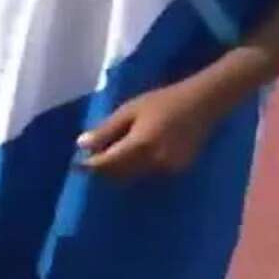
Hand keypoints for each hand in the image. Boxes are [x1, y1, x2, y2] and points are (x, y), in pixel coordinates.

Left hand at [77, 81, 219, 178]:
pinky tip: (129, 160)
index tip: (76, 165)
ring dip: (118, 172)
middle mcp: (154, 163)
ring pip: (134, 177)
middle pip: (120, 175)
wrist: (202, 104)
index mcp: (140, 146)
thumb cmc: (162, 101)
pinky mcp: (178, 171)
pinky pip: (149, 175)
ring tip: (108, 158)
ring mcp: (168, 170)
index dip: (90, 166)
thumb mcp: (129, 110)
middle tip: (90, 160)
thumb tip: (82, 145)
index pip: (108, 164)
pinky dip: (135, 170)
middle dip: (103, 171)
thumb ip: (106, 129)